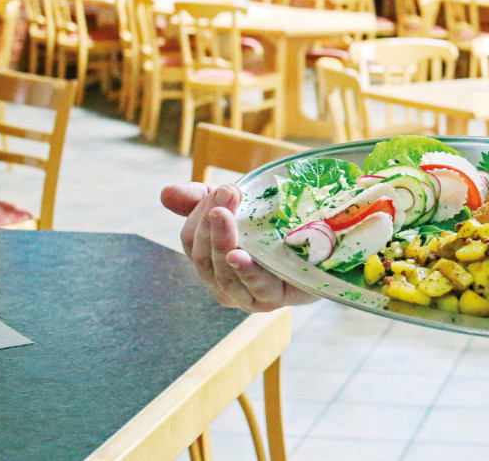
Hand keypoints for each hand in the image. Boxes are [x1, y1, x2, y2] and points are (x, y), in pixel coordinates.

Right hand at [163, 182, 317, 311]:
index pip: (190, 240)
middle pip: (203, 258)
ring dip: (221, 242)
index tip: (224, 189)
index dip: (200, 215)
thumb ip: (202, 199)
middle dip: (211, 224)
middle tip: (227, 192)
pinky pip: (258, 288)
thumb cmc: (273, 226)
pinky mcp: (277, 299)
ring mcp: (249, 296)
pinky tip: (239, 255)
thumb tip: (165, 193)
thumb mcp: (239, 207)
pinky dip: (247, 272)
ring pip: (224, 274)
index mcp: (209, 261)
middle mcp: (223, 283)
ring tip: (223, 215)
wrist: (324, 243)